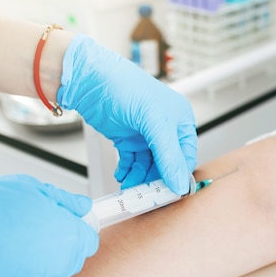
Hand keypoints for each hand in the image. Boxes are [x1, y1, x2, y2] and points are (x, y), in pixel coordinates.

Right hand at [0, 175, 97, 276]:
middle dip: (55, 244)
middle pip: (68, 258)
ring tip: (6, 243)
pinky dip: (13, 276)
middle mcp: (60, 268)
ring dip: (34, 260)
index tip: (62, 224)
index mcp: (69, 238)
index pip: (88, 240)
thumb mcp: (29, 188)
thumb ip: (62, 199)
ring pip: (45, 273)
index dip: (74, 229)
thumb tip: (80, 206)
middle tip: (28, 230)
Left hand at [58, 34, 197, 194]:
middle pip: (166, 164)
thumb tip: (179, 181)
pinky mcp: (127, 139)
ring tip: (131, 186)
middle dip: (156, 180)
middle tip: (148, 195)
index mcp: (179, 120)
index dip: (178, 176)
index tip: (170, 194)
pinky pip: (132, 162)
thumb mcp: (153, 121)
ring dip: (140, 178)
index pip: (186, 156)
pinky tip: (123, 175)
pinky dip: (128, 171)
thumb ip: (168, 154)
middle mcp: (164, 128)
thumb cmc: (124, 86)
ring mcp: (144, 135)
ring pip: (148, 166)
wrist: (89, 81)